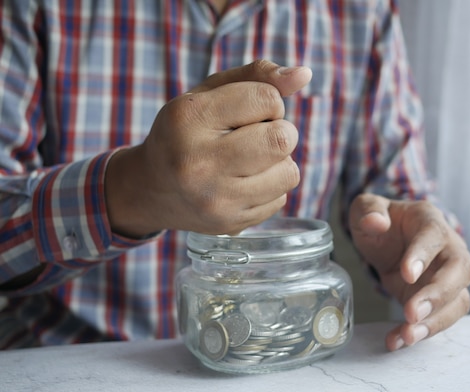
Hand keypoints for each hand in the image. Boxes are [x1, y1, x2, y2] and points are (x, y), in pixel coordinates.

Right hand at [105, 60, 311, 236]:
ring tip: (251, 160)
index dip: (269, 101)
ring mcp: (215, 199)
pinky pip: (281, 199)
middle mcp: (199, 162)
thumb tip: (304, 74)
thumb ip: (257, 76)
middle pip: (282, 139)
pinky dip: (270, 187)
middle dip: (281, 132)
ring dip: (279, 162)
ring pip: (289, 173)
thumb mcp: (209, 94)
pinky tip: (244, 183)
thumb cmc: (186, 132)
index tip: (250, 111)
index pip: (267, 99)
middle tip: (258, 136)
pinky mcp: (230, 224)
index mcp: (189, 118)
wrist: (150, 189)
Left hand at [349, 193, 469, 350]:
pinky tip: (396, 341)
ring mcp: (449, 276)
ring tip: (407, 335)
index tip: (407, 275)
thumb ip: (369, 210)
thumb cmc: (381, 221)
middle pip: (459, 271)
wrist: (388, 239)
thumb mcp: (367, 208)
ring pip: (458, 300)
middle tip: (411, 313)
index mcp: (429, 221)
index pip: (434, 236)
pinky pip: (440, 318)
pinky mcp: (441, 300)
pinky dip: (421, 333)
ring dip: (435, 321)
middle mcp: (449, 248)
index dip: (423, 256)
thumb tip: (376, 222)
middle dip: (438, 295)